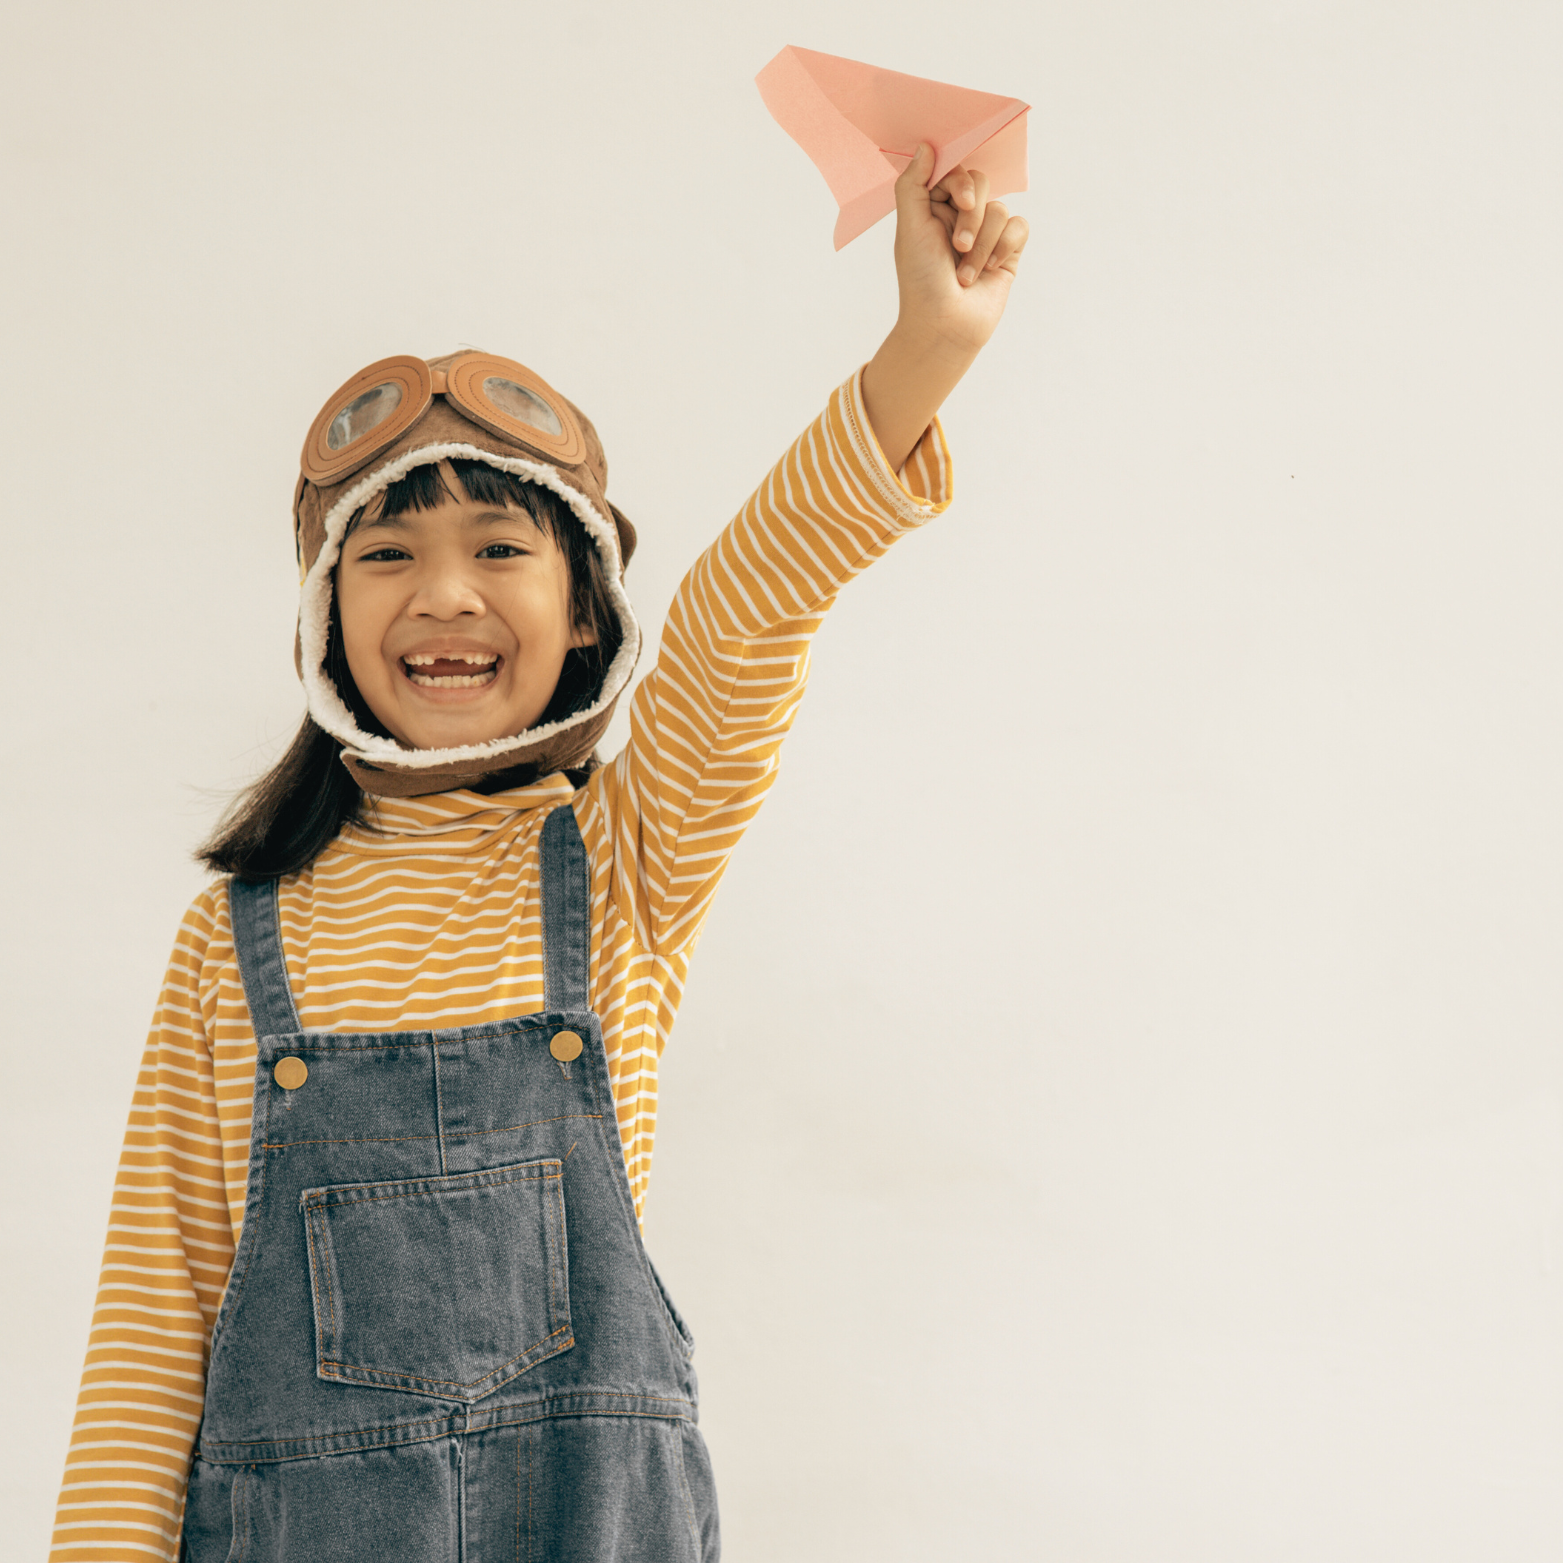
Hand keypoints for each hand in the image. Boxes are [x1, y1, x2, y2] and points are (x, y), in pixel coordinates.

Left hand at [860, 143, 1028, 472]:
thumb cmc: (921, 281)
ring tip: (965, 274)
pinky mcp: (1008, 252)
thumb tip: (926, 144)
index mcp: (934, 207)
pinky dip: (1005, 247)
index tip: (959, 201)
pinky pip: (1019, 227)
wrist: (944, 327)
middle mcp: (961, 216)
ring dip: (983, 244)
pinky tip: (990, 270)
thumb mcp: (910, 228)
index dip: (961, 182)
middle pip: (983, 184)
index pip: (956, 171)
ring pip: (1000, 210)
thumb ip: (914, 183)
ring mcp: (986, 234)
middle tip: (958, 245)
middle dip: (972, 217)